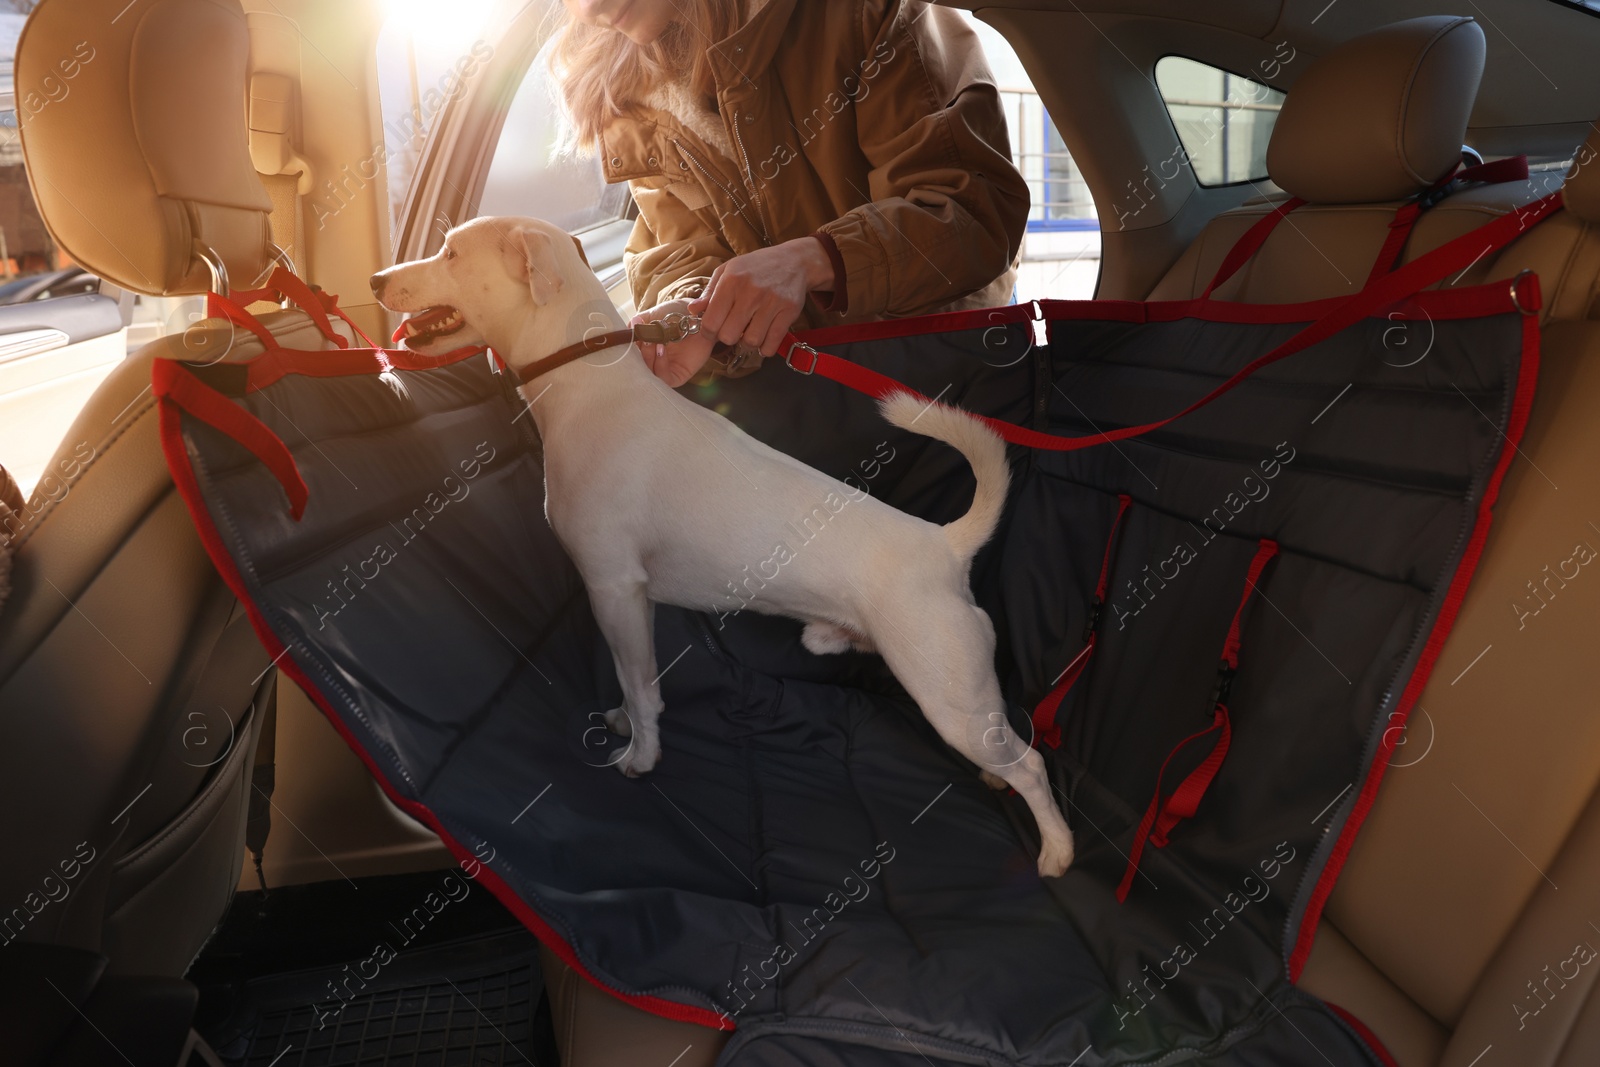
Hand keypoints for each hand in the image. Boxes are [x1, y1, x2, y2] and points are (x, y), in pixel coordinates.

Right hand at [631, 299, 716, 386]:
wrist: (697, 314)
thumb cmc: (674, 315)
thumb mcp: (651, 316)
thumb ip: (638, 323)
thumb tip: (631, 327)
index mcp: (642, 352)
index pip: (629, 358)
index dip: (627, 349)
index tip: (630, 336)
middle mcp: (652, 363)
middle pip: (637, 369)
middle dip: (638, 354)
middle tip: (644, 338)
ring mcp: (664, 371)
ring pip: (649, 375)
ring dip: (648, 357)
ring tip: (654, 341)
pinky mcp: (679, 376)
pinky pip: (666, 379)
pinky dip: (660, 365)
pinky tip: (661, 348)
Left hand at [689, 237, 833, 357]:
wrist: (794, 261)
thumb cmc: (756, 267)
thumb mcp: (728, 271)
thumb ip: (709, 292)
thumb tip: (692, 310)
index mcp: (731, 281)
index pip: (711, 321)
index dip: (708, 333)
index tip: (712, 332)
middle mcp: (751, 291)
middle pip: (729, 335)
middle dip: (727, 338)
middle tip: (732, 331)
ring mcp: (771, 302)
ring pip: (751, 341)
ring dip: (747, 343)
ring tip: (748, 334)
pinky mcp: (789, 311)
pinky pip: (772, 342)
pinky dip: (765, 348)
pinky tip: (763, 340)